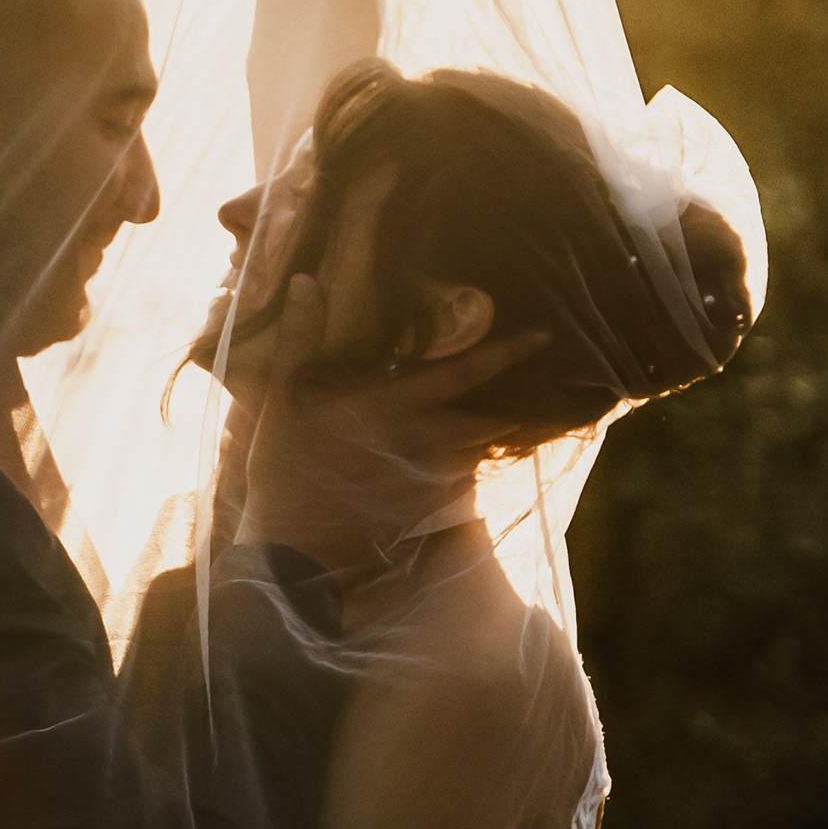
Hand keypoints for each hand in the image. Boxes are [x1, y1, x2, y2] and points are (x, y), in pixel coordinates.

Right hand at [231, 271, 547, 576]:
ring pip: (477, 455)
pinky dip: (462, 474)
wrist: (290, 549)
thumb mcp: (282, 395)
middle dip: (507, 408)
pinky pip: (459, 488)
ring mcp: (425, 480)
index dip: (506, 352)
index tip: (544, 335)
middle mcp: (420, 442)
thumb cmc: (284, 467)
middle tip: (523, 394)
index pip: (462, 372)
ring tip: (489, 428)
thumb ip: (299, 335)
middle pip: (487, 421)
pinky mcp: (422, 512)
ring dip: (484, 441)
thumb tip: (303, 279)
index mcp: (392, 405)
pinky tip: (446, 469)